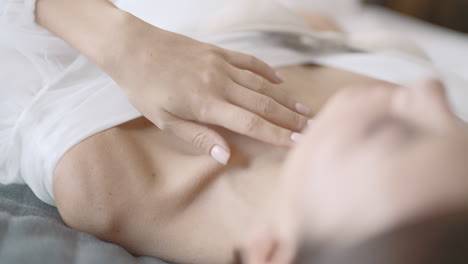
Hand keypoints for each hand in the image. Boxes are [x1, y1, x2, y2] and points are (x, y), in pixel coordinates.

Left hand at [110, 15, 310, 163]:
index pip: (251, 124)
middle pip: (264, 104)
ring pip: (262, 85)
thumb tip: (226, 156)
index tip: (298, 143)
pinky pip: (250, 62)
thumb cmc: (145, 88)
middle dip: (290, 119)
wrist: (133, 48)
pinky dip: (268, 72)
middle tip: (312, 129)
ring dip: (285, 99)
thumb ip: (198, 137)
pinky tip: (281, 81)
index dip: (277, 135)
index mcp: (207, 104)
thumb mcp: (165, 120)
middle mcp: (221, 83)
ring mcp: (222, 65)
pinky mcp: (219, 52)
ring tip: (304, 110)